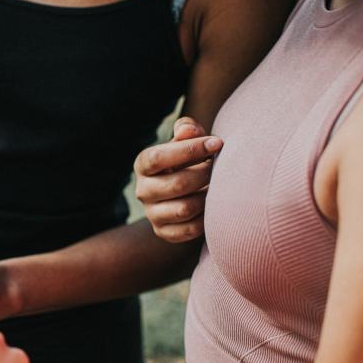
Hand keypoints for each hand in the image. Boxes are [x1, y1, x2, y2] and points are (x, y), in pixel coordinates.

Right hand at [134, 117, 222, 242]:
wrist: (185, 192)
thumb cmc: (188, 160)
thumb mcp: (187, 141)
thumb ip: (188, 130)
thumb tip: (188, 130)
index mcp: (143, 164)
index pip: (158, 157)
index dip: (189, 149)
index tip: (217, 143)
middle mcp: (142, 190)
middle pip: (178, 184)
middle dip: (205, 175)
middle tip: (220, 168)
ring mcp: (152, 214)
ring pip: (185, 208)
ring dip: (207, 197)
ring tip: (216, 187)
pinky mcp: (164, 232)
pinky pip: (190, 228)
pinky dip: (206, 217)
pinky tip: (212, 205)